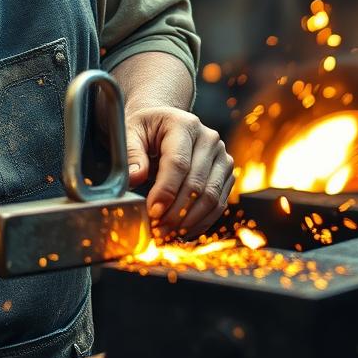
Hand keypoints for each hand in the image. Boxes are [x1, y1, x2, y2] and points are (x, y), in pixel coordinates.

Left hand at [124, 107, 234, 238]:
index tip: (153, 212)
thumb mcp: (131, 132)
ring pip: (211, 198)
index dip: (166, 191)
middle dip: (176, 212)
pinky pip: (218, 204)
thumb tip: (135, 178)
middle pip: (197, 184)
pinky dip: (201, 222)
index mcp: (185, 125)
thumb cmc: (146, 129)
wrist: (164, 123)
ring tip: (167, 234)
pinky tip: (182, 231)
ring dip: (189, 221)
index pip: (178, 163)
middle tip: (157, 229)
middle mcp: (209, 140)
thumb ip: (131, 153)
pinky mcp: (226, 174)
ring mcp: (222, 157)